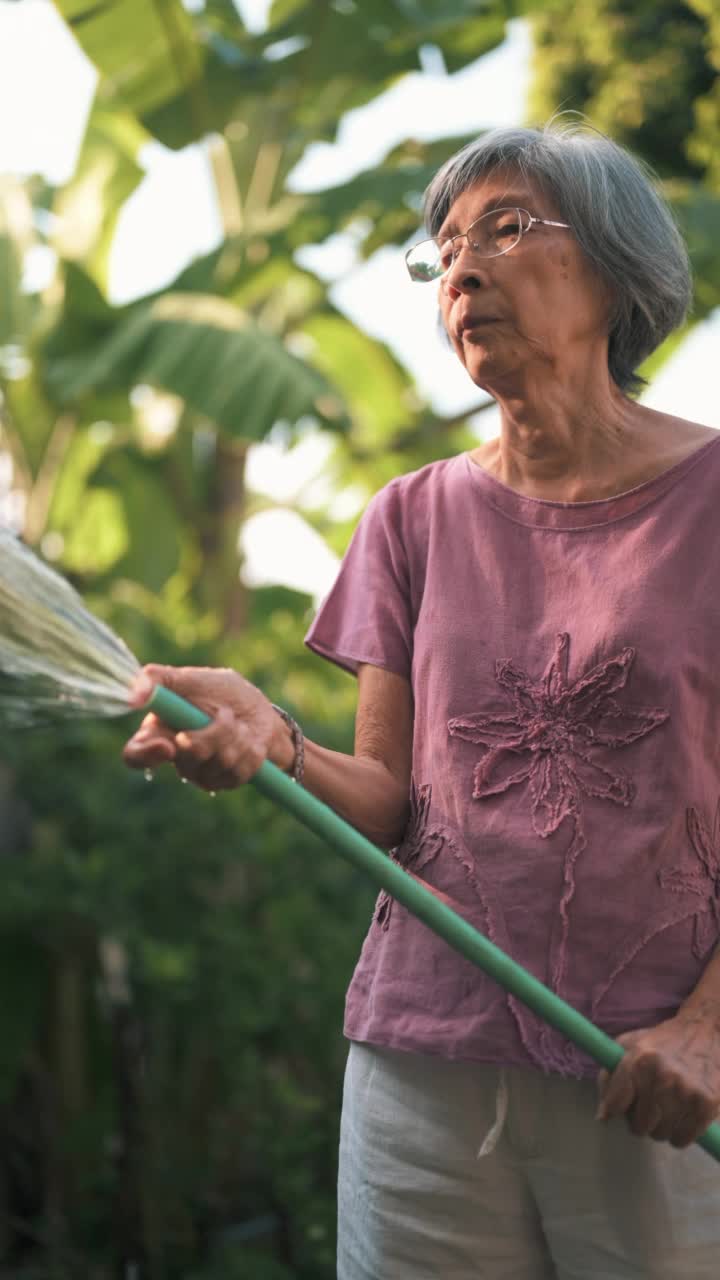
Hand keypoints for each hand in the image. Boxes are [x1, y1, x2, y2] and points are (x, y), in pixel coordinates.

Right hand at [123, 664, 293, 790]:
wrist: (257, 710)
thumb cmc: (219, 692)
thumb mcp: (190, 679)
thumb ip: (160, 679)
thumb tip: (135, 691)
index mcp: (158, 732)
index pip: (135, 755)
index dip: (147, 754)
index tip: (168, 746)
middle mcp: (176, 757)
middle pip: (191, 755)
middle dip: (218, 729)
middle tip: (225, 712)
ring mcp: (200, 773)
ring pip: (221, 761)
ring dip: (239, 734)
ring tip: (239, 724)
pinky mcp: (224, 782)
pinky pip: (240, 771)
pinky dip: (251, 748)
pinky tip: (249, 741)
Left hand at [596, 1000, 719, 1146]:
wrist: (704, 1030)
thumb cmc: (661, 1042)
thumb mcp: (628, 1046)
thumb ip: (610, 1078)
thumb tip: (603, 1116)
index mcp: (638, 1060)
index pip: (616, 1104)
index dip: (616, 1110)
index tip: (620, 1108)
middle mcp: (662, 1077)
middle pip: (639, 1126)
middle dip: (640, 1119)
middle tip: (648, 1105)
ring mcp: (686, 1092)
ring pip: (661, 1135)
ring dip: (661, 1126)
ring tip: (667, 1106)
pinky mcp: (706, 1105)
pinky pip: (682, 1139)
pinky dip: (679, 1133)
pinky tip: (681, 1114)